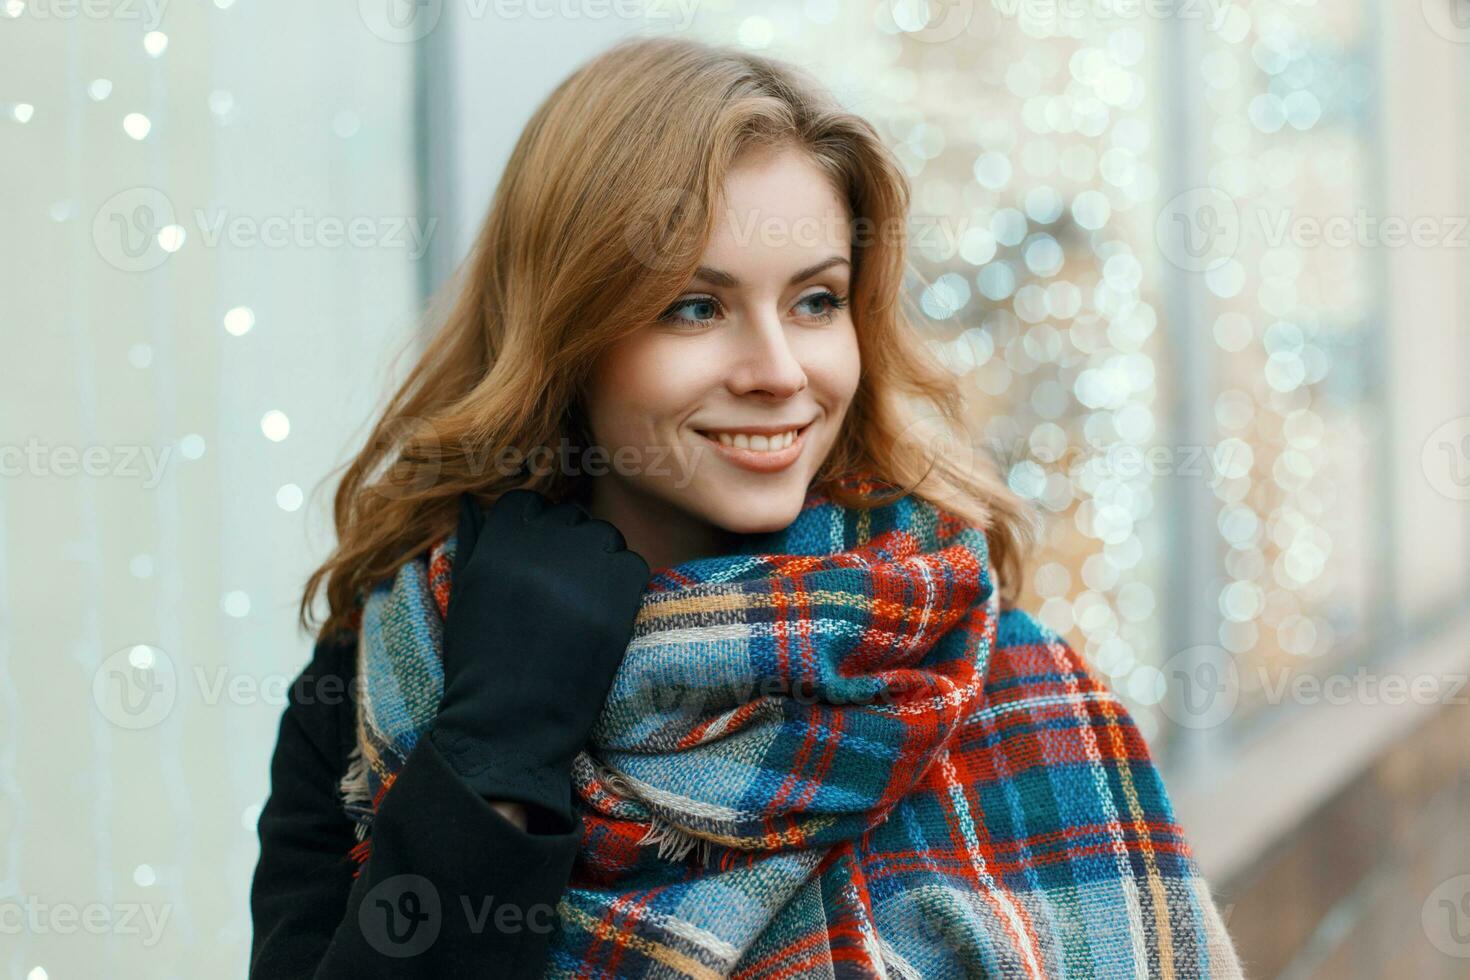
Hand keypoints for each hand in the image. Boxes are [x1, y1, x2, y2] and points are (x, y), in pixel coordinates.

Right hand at [430, 488, 650, 827]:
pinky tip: (605, 613)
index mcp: (495, 546)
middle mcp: (539, 549)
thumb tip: (472, 500)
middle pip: (570, 518)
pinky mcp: (618, 599)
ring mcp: (581, 571)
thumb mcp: (464, 595)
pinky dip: (624, 584)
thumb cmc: (480, 664)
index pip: (527, 504)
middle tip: (563, 586)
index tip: (536, 558)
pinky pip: (632, 565)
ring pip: (605, 537)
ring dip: (598, 561)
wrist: (509, 727)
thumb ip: (473, 541)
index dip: (534, 528)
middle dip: (568, 544)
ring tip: (583, 601)